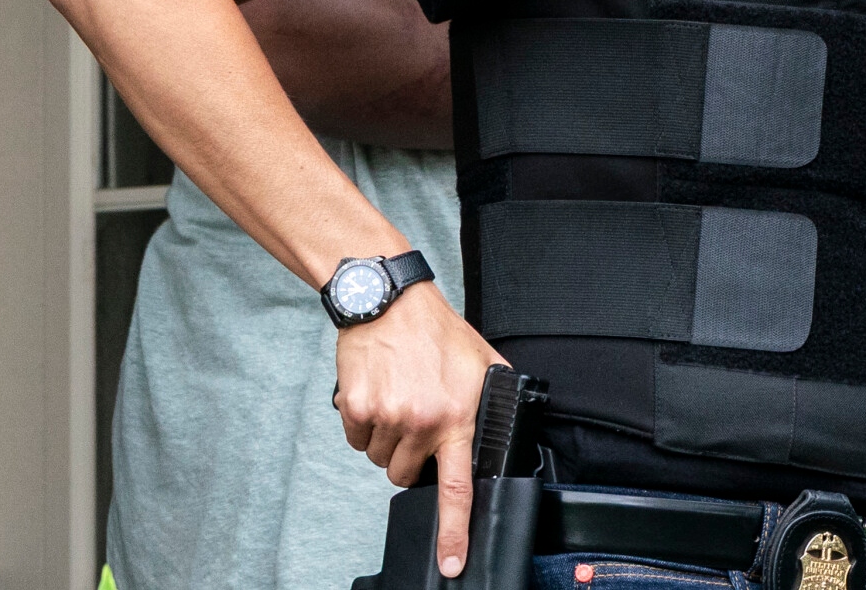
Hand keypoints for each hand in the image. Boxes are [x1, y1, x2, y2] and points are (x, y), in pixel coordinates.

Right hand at [333, 285, 506, 574]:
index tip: (451, 562)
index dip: (454, 532)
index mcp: (457, 417)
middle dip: (408, 457)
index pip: (457, 488)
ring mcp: (387, 415)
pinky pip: (357, 439)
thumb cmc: (437, 332)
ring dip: (385, 439)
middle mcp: (422, 421)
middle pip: (405, 475)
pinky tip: (377, 394)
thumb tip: (510, 429)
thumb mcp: (482, 364)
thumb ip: (493, 401)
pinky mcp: (356, 407)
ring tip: (398, 398)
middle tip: (415, 419)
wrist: (389, 302)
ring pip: (379, 458)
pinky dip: (363, 424)